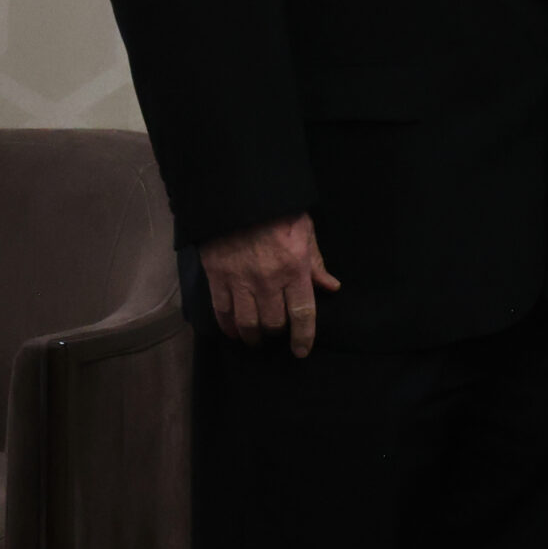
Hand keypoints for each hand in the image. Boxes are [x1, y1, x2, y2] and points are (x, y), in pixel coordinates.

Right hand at [198, 213, 339, 356]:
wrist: (238, 196)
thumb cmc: (278, 212)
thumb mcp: (306, 232)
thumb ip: (316, 264)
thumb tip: (331, 287)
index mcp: (294, 269)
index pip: (302, 313)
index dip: (303, 337)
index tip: (301, 352)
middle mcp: (268, 281)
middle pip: (273, 322)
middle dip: (277, 334)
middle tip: (277, 335)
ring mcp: (240, 281)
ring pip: (246, 322)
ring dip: (252, 336)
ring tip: (255, 340)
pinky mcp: (217, 278)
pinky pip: (222, 311)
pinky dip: (227, 326)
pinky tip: (233, 332)